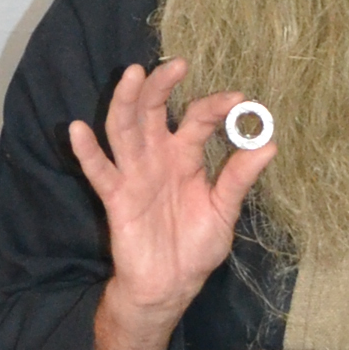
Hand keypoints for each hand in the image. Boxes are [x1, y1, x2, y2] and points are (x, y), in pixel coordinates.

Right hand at [69, 60, 274, 321]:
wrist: (171, 285)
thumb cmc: (196, 246)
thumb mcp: (224, 210)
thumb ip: (239, 177)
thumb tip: (270, 144)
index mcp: (185, 156)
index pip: (198, 119)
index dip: (216, 107)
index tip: (238, 99)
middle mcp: (157, 157)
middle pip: (153, 111)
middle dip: (161, 86)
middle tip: (176, 64)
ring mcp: (135, 174)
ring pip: (124, 129)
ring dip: (125, 102)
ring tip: (132, 75)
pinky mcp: (116, 197)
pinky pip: (99, 172)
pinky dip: (87, 152)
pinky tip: (78, 130)